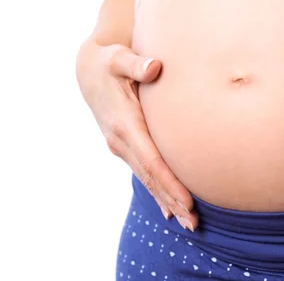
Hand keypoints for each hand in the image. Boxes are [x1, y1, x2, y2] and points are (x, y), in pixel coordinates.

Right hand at [76, 40, 197, 230]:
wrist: (88, 70)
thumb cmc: (110, 61)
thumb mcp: (119, 58)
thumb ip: (136, 63)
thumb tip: (154, 67)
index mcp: (124, 124)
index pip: (152, 161)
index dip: (170, 183)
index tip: (188, 202)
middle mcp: (120, 140)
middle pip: (151, 177)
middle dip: (172, 202)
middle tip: (195, 225)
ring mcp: (120, 146)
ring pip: (147, 179)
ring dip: (166, 202)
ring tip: (188, 224)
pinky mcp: (124, 146)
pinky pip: (143, 173)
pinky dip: (157, 191)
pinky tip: (169, 210)